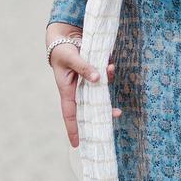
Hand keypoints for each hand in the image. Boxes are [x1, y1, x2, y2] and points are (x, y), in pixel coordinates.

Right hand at [47, 24, 118, 148]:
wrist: (65, 35)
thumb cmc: (62, 49)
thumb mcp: (70, 57)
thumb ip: (83, 67)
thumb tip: (97, 78)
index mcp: (67, 89)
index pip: (70, 114)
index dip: (73, 129)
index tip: (77, 144)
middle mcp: (77, 89)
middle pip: (91, 106)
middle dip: (104, 111)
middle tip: (117, 113)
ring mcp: (86, 81)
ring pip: (100, 91)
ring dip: (108, 84)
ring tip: (111, 69)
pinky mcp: (94, 72)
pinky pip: (104, 77)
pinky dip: (108, 72)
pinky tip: (110, 63)